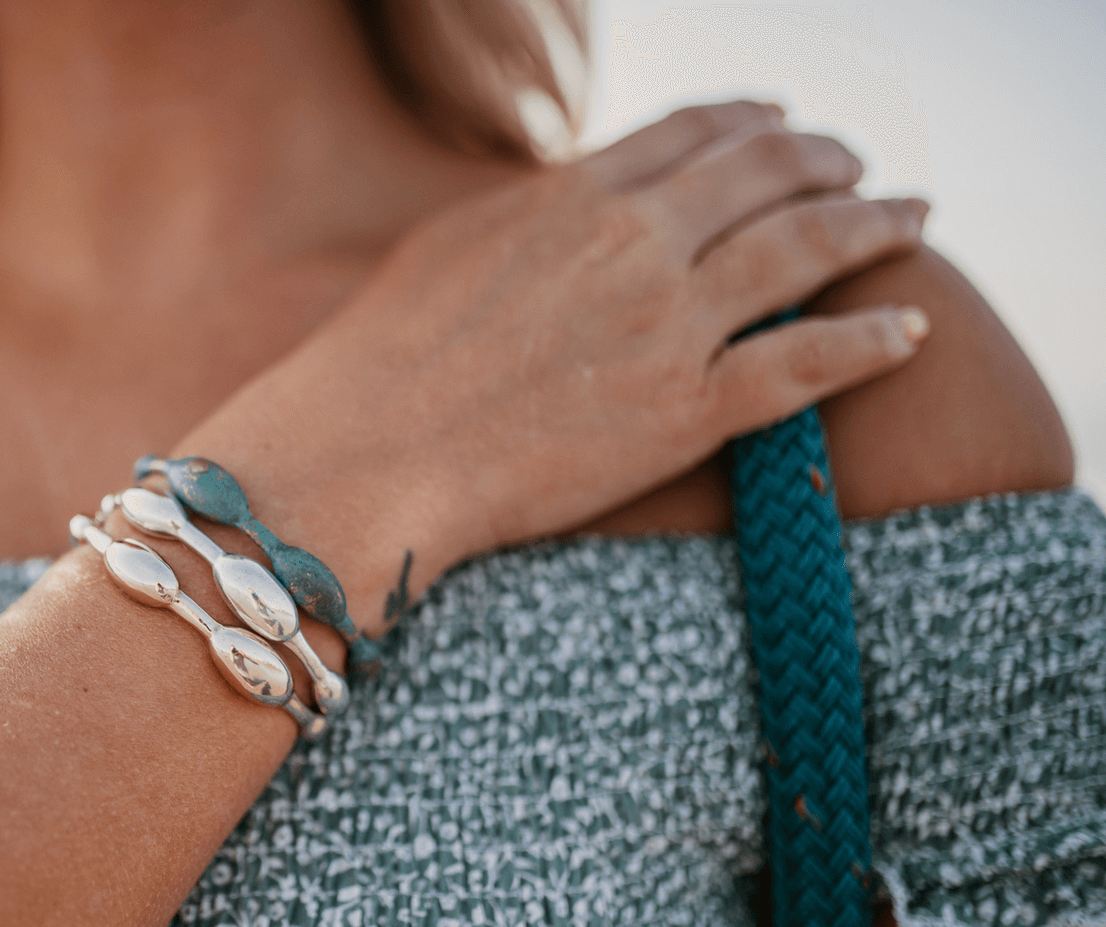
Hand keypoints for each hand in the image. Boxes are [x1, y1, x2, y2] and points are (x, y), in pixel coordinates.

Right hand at [176, 102, 929, 635]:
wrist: (362, 455)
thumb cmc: (377, 363)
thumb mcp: (447, 249)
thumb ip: (530, 217)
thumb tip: (574, 201)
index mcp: (568, 198)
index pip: (690, 133)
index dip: (751, 122)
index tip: (781, 126)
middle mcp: (629, 243)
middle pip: (764, 173)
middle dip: (827, 161)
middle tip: (859, 168)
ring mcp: (663, 325)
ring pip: (804, 249)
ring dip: (873, 225)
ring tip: (909, 220)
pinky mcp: (682, 412)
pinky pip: (804, 365)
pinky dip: (870, 342)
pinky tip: (912, 331)